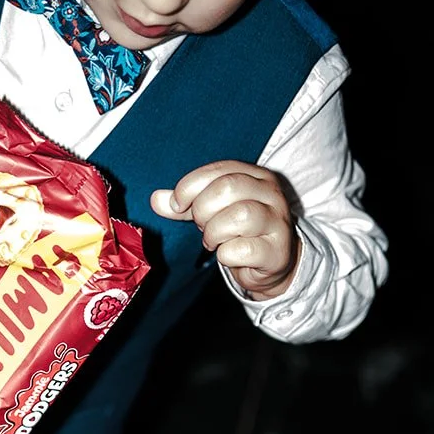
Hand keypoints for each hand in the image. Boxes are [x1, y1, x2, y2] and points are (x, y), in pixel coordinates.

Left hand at [151, 160, 300, 299]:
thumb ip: (187, 205)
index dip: (190, 186)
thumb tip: (156, 199)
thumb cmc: (241, 232)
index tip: (177, 205)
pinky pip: (243, 250)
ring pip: (239, 216)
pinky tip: (228, 256)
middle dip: (203, 210)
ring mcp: (277, 222)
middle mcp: (271, 193)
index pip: (219, 169)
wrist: (273, 264)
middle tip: (202, 226)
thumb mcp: (213, 212)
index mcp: (255, 176)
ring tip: (213, 241)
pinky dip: (226, 255)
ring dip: (215, 232)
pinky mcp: (277, 251)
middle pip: (228, 188)